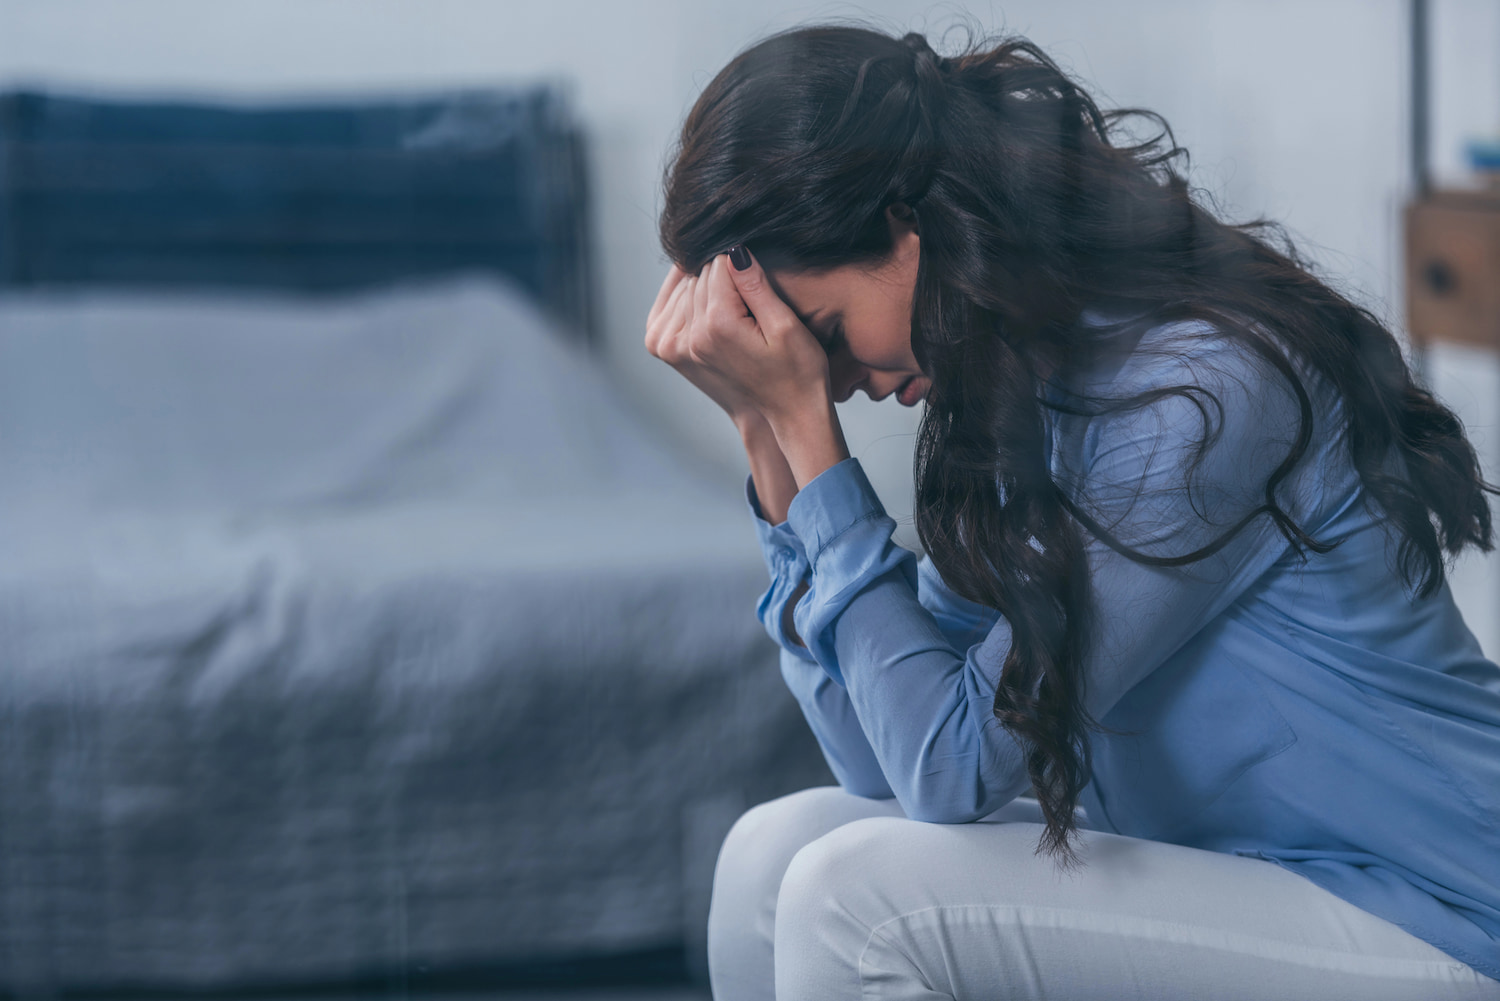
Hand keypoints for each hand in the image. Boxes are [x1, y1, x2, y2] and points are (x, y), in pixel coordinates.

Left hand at [644, 249, 831, 428]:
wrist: (788, 412)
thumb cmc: (798, 371)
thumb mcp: (785, 325)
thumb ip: (756, 286)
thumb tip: (734, 251)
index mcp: (719, 325)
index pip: (720, 264)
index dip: (742, 264)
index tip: (758, 278)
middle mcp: (691, 336)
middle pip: (701, 276)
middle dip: (724, 275)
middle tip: (748, 294)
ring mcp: (677, 347)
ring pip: (686, 288)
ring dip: (706, 286)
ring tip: (734, 304)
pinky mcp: (670, 352)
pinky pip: (667, 308)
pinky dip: (683, 297)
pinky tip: (703, 299)